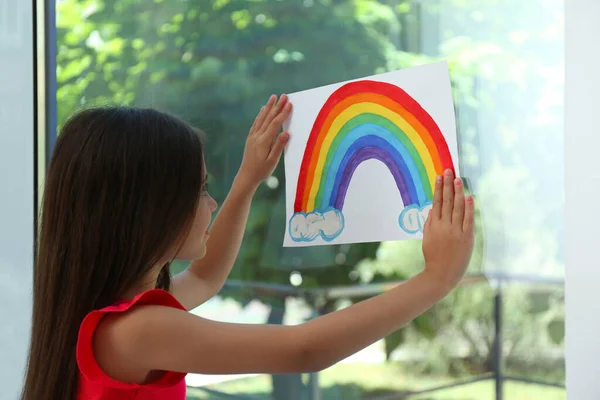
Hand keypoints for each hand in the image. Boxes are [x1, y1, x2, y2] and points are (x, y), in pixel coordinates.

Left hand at [236, 94, 291, 190]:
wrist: (246, 177)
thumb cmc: (261, 171)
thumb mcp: (272, 161)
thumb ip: (279, 146)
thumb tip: (286, 133)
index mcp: (264, 141)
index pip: (275, 124)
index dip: (283, 113)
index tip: (289, 104)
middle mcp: (257, 136)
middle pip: (268, 118)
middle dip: (277, 106)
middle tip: (284, 96)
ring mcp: (252, 137)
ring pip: (261, 118)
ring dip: (268, 107)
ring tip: (273, 97)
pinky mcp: (250, 139)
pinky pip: (256, 123)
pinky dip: (260, 115)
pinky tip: (263, 110)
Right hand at [422, 169, 474, 291]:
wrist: (441, 275)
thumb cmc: (433, 258)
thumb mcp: (427, 239)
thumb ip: (429, 224)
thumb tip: (433, 208)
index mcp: (433, 225)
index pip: (437, 202)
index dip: (438, 188)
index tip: (440, 176)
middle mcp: (444, 226)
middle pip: (446, 201)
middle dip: (447, 185)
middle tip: (448, 171)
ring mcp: (455, 232)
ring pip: (456, 208)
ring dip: (457, 192)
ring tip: (458, 179)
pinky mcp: (466, 238)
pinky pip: (467, 220)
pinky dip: (468, 208)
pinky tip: (468, 197)